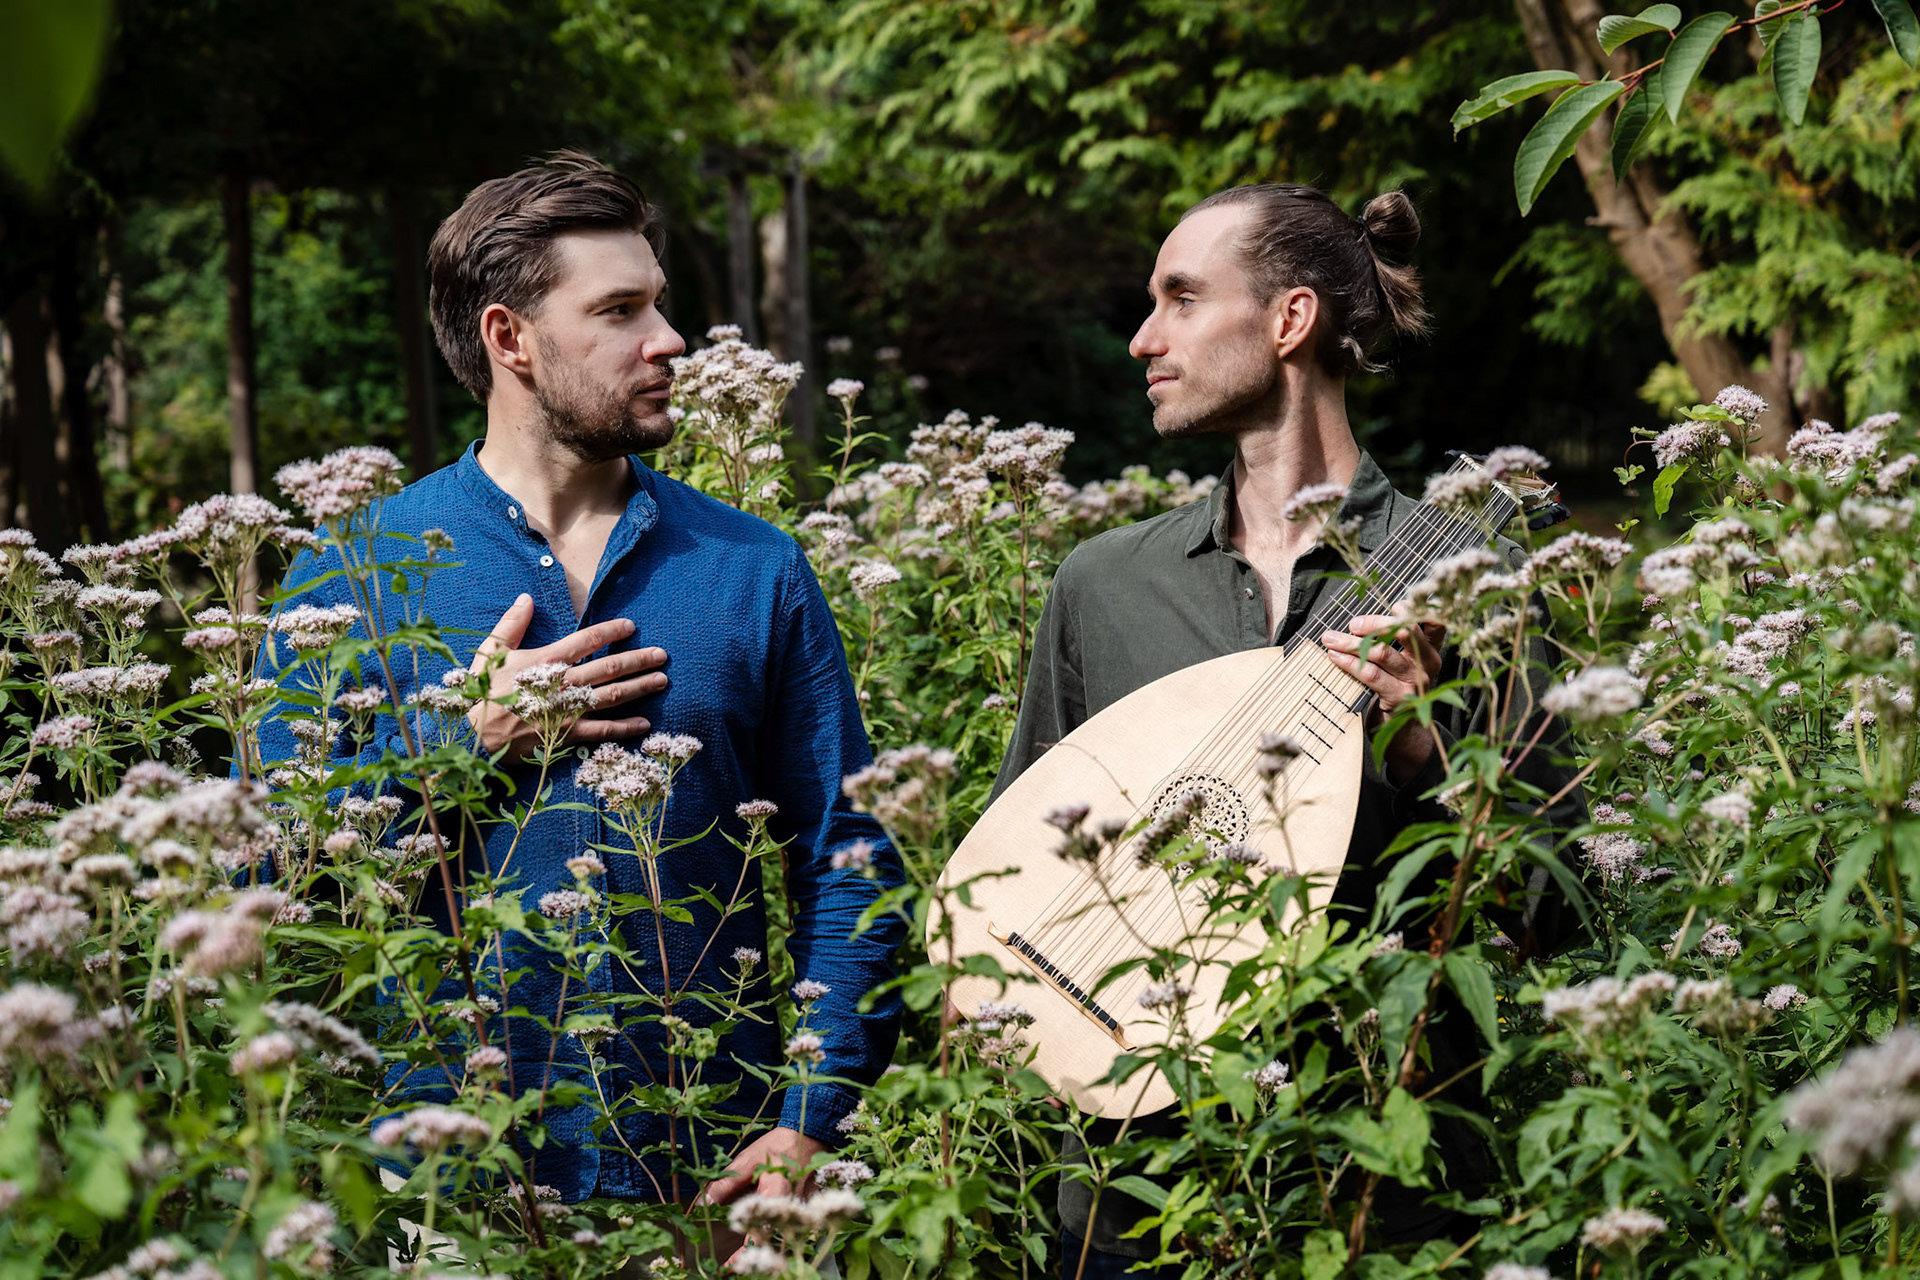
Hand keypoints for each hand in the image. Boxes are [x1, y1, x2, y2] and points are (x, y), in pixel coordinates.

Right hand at [466, 594, 668, 760]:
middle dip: (638, 660)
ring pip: (611, 696)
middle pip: (608, 668)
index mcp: (546, 660)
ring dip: (639, 688)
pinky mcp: (566, 735)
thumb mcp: (491, 651)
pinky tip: (645, 723)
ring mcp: (566, 711)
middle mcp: (562, 684)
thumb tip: (527, 598)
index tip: (631, 626)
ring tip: (662, 681)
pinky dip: (624, 727)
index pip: (586, 640)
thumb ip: (511, 624)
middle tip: (662, 655)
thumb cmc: (483, 690)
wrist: (473, 734)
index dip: (610, 631)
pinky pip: (601, 731)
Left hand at [697, 1125, 826, 1264]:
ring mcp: (802, 1212)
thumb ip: (728, 1182)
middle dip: (753, 1260)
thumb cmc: (779, 1146)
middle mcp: (792, 1208)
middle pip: (774, 1244)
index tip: (729, 1265)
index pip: (760, 1231)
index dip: (744, 1253)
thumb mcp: (749, 1159)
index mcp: (776, 1194)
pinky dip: (775, 1241)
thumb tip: (706, 1201)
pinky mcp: (805, 1212)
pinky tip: (761, 1246)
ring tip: (743, 1263)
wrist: (810, 1135)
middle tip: (732, 1269)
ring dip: (764, 1254)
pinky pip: (791, 1232)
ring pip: (784, 1242)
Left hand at [1321, 609, 1444, 783]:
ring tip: (1331, 638)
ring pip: (1383, 653)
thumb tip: (1360, 618)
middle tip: (1353, 623)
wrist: (1403, 729)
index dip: (1417, 609)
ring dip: (1352, 643)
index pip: (1433, 622)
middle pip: (1406, 631)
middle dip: (1376, 623)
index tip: (1396, 605)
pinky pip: (1371, 675)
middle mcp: (1427, 663)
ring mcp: (1414, 681)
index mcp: (1431, 648)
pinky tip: (1334, 657)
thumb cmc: (1396, 685)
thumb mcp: (1402, 661)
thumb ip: (1393, 638)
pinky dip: (1349, 662)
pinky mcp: (1399, 697)